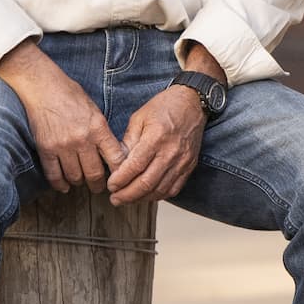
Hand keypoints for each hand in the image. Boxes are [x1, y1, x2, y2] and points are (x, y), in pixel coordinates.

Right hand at [0, 41, 125, 193]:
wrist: (42, 86)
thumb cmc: (70, 94)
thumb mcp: (94, 110)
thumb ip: (102, 132)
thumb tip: (111, 154)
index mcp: (98, 128)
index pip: (116, 159)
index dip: (120, 173)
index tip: (118, 178)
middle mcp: (82, 139)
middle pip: (95, 174)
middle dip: (98, 184)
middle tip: (98, 186)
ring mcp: (62, 146)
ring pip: (75, 177)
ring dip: (79, 182)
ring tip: (80, 182)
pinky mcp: (45, 148)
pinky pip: (54, 175)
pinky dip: (60, 184)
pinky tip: (64, 186)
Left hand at [107, 86, 204, 205]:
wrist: (192, 103)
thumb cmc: (164, 107)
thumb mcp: (138, 118)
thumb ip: (128, 141)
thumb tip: (117, 162)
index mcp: (156, 138)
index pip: (135, 166)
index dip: (121, 180)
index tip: (111, 186)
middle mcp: (171, 152)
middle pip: (147, 183)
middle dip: (128, 195)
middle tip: (115, 199)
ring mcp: (182, 161)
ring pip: (160, 190)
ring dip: (142, 199)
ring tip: (127, 200)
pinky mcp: (189, 166)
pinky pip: (174, 189)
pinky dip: (159, 196)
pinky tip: (147, 196)